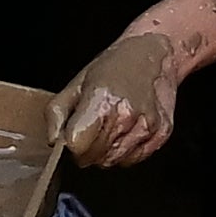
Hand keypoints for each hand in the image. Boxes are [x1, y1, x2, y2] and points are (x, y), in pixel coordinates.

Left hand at [59, 26, 182, 167]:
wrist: (153, 55)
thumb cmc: (114, 67)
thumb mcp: (76, 83)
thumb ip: (57, 113)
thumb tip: (54, 140)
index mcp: (101, 101)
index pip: (77, 146)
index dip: (71, 145)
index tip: (73, 136)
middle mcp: (126, 116)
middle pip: (95, 157)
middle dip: (87, 150)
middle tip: (92, 130)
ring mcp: (146, 127)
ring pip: (113, 161)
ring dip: (107, 152)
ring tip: (111, 127)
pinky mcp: (161, 134)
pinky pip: (133, 159)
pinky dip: (126, 151)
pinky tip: (126, 131)